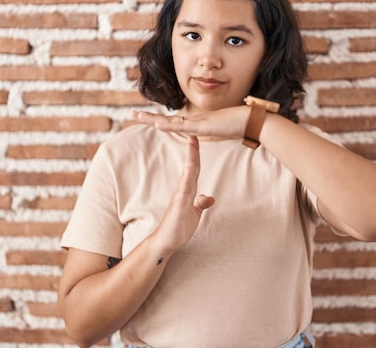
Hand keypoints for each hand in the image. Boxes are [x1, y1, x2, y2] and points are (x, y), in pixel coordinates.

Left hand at [131, 107, 248, 139]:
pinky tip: (158, 125)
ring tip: (137, 115)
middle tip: (133, 114)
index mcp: (199, 123)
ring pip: (172, 121)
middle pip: (169, 120)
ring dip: (153, 119)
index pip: (175, 122)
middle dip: (150, 117)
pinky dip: (170, 126)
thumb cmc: (242, 124)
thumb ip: (214, 130)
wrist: (255, 121)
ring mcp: (200, 122)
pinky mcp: (205, 126)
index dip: (161, 120)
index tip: (148, 118)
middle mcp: (196, 121)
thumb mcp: (223, 129)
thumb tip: (210, 131)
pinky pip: (184, 127)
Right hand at [153, 136, 214, 252]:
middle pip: (191, 166)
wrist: (166, 243)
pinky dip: (187, 181)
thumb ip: (200, 204)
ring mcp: (180, 197)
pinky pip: (183, 192)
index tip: (197, 137)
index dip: (196, 153)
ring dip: (190, 159)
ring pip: (187, 174)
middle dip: (193, 149)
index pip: (194, 168)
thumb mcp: (194, 214)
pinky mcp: (178, 207)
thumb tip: (210, 197)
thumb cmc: (178, 228)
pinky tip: (190, 172)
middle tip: (193, 131)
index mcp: (187, 190)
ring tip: (192, 143)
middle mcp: (183, 190)